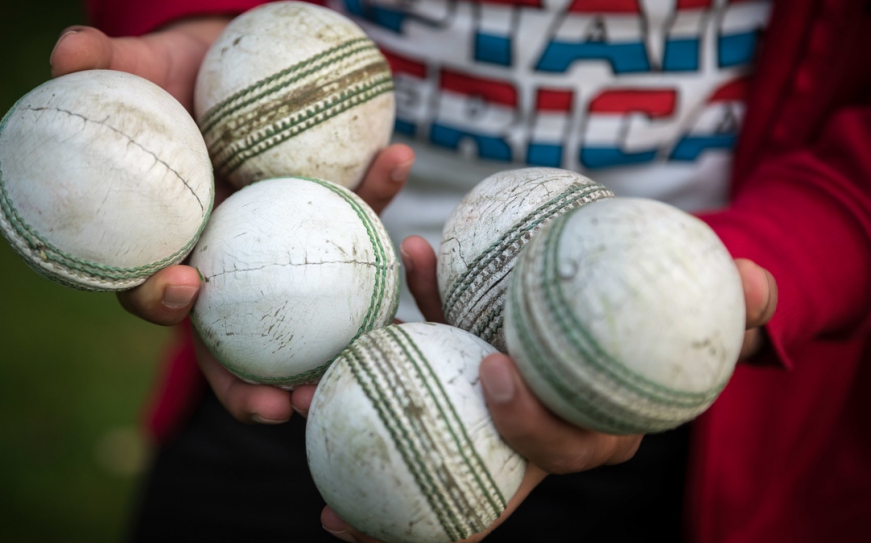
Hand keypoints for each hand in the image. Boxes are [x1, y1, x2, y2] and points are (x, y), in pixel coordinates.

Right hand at [49, 19, 414, 422]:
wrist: (219, 59)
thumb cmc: (168, 78)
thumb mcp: (134, 70)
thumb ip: (103, 68)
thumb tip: (65, 53)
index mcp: (168, 245)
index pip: (154, 292)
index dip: (163, 303)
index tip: (187, 288)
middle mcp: (225, 262)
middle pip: (234, 342)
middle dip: (257, 385)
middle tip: (290, 403)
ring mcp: (278, 248)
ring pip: (307, 312)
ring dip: (340, 339)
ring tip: (375, 346)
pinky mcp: (323, 215)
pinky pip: (352, 213)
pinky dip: (375, 189)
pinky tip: (394, 156)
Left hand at [314, 238, 779, 540]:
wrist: (628, 303)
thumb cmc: (664, 312)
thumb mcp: (705, 302)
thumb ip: (735, 300)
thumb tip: (756, 284)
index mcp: (590, 425)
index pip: (563, 447)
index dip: (532, 428)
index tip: (498, 373)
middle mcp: (530, 431)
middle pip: (474, 469)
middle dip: (416, 483)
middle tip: (366, 457)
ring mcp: (484, 411)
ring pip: (425, 431)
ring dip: (362, 437)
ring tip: (299, 412)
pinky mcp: (454, 379)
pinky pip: (412, 376)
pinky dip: (374, 369)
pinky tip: (336, 343)